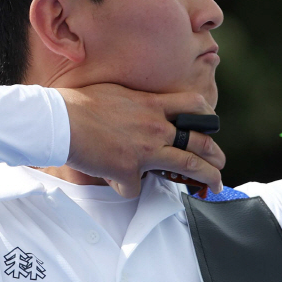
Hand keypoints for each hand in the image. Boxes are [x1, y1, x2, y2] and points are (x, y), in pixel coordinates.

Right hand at [56, 84, 224, 197]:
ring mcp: (145, 151)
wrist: (60, 120)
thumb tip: (148, 113)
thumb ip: (140, 104)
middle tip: (221, 163)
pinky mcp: (129, 172)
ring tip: (214, 185)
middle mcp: (155, 128)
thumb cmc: (82, 103)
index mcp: (153, 106)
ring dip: (206, 177)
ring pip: (187, 166)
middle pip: (199, 142)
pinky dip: (128, 187)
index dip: (208, 117)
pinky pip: (137, 188)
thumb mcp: (119, 93)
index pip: (193, 106)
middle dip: (216, 155)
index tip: (212, 126)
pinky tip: (118, 182)